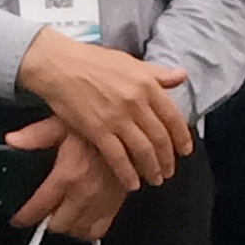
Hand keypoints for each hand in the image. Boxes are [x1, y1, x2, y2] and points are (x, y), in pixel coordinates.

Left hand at [9, 119, 128, 239]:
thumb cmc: (98, 124)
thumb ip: (35, 135)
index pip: (39, 207)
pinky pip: (99, 230)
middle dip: (47, 222)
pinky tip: (82, 219)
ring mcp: (101, 201)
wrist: (133, 129)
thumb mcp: (63, 123)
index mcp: (67, 175)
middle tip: (43, 213)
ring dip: (67, 226)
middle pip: (58, 226)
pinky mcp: (116, 203)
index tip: (18, 218)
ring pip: (78, 231)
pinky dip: (88, 230)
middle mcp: (84, 193)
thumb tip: (12, 140)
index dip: (23, 217)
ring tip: (61, 216)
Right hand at [16, 32, 192, 187]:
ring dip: (152, 169)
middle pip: (160, 138)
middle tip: (169, 171)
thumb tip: (182, 75)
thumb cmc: (92, 61)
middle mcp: (136, 102)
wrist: (59, 65)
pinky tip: (132, 184)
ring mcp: (117, 117)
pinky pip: (118, 158)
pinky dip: (128, 174)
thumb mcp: (130, 62)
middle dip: (167, 159)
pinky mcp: (98, 130)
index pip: (173, 116)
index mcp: (147, 84)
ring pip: (144, 151)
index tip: (186, 151)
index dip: (182, 137)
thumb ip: (157, 73)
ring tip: (155, 180)